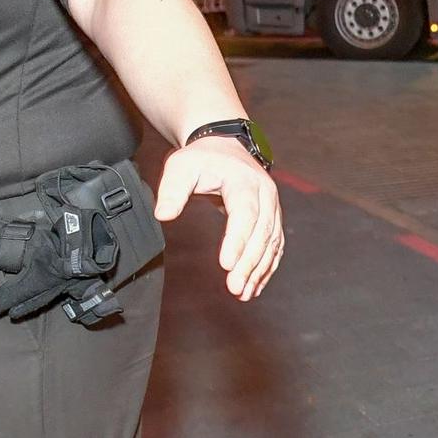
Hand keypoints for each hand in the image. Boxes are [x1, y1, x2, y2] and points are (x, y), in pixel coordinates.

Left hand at [154, 136, 282, 299]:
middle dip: (250, 263)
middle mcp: (265, 194)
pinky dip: (266, 267)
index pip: (245, 213)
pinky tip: (255, 285)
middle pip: (263, 232)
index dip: (237, 240)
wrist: (225, 145)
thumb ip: (172, 190)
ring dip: (259, 270)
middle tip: (235, 287)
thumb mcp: (181, 166)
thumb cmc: (203, 158)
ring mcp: (272, 206)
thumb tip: (164, 214)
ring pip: (272, 242)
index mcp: (245, 181)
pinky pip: (274, 245)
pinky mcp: (272, 218)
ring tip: (244, 293)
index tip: (226, 264)